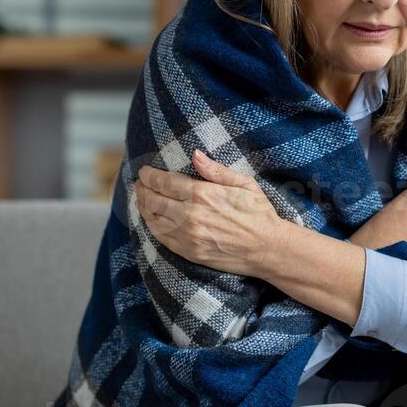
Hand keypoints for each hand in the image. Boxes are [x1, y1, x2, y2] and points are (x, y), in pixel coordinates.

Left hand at [133, 149, 285, 275]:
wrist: (267, 249)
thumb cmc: (259, 213)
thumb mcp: (244, 184)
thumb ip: (216, 170)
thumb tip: (195, 155)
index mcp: (202, 194)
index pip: (163, 182)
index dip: (149, 176)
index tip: (144, 172)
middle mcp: (190, 215)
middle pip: (154, 200)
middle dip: (143, 189)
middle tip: (139, 183)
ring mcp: (187, 236)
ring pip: (153, 218)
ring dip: (144, 207)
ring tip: (141, 199)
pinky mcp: (189, 252)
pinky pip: (161, 237)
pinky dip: (151, 225)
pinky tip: (151, 218)